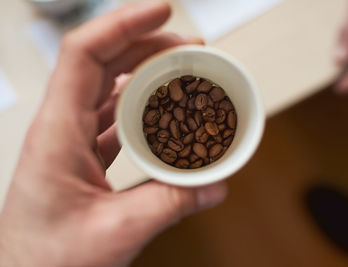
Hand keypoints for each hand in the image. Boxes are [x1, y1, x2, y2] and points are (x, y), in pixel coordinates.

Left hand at [0, 2, 226, 266]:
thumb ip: (170, 204)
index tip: (163, 10)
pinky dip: (138, 105)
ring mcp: (69, 141)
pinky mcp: (79, 156)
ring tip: (179, 71)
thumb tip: (215, 185)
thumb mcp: (116, 233)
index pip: (86, 54)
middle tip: (189, 45)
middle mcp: (60, 128)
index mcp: (57, 133)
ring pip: (107, 87)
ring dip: (143, 72)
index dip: (124, 24)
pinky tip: (160, 110)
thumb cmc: (47, 262)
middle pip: (102, 63)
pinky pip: (110, 116)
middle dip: (146, 44)